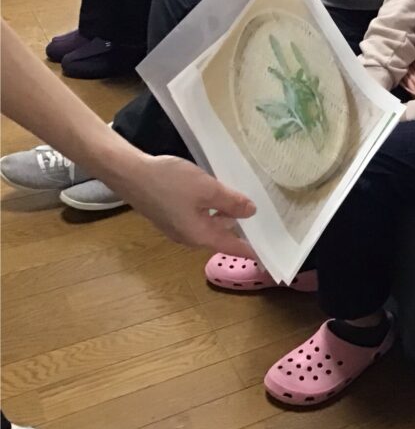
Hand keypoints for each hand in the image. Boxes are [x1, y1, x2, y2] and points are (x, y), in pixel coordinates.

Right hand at [110, 154, 256, 257]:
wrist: (128, 172)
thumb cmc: (169, 182)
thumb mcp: (208, 189)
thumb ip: (232, 202)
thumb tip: (252, 212)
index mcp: (200, 236)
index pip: (233, 248)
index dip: (253, 251)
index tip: (271, 256)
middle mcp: (189, 237)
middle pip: (222, 237)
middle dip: (243, 230)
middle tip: (266, 222)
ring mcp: (177, 226)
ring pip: (210, 225)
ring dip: (228, 216)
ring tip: (247, 204)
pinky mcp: (170, 215)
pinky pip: (199, 216)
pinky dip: (214, 210)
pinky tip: (220, 196)